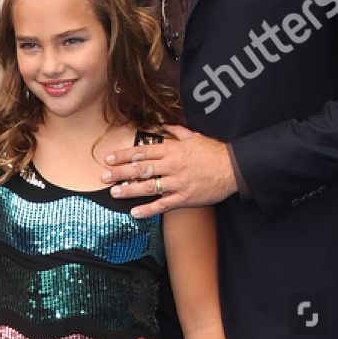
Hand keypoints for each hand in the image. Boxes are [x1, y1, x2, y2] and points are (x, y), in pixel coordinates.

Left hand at [103, 125, 237, 215]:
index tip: (109, 158)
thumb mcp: (195, 137)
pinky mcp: (185, 198)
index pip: (144, 151)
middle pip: (142, 168)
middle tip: (104, 176)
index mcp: (174, 149)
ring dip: (130, 190)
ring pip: (149, 186)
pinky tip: (134, 213)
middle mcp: (173, 165)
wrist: (233, 168)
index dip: (124, 155)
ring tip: (114, 193)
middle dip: (121, 172)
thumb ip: (177, 131)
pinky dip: (149, 209)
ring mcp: (178, 182)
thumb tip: (165, 126)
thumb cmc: (214, 152)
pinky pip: (163, 205)